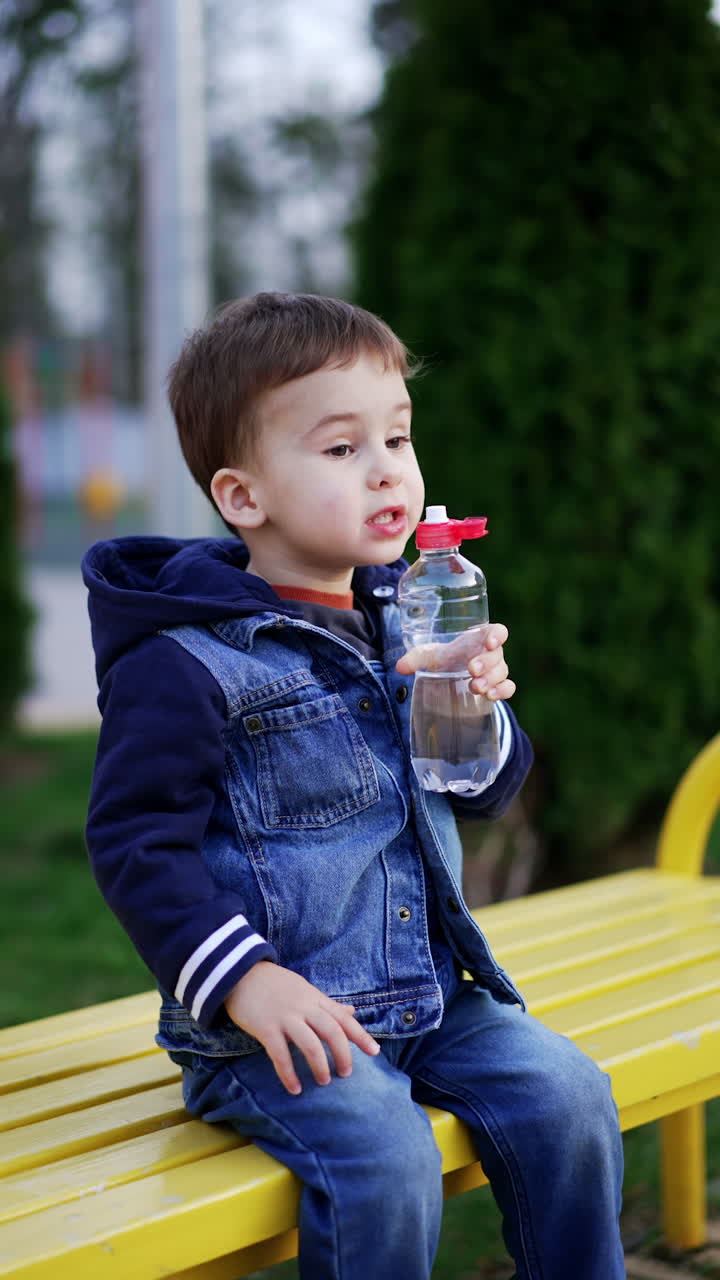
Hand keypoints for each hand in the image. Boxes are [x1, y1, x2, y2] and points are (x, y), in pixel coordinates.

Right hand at [224, 961, 380, 1094]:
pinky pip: (280, 1054)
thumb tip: (351, 1011)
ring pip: (310, 1043)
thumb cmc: (275, 983)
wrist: (240, 971)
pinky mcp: (265, 1027)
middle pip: (332, 1031)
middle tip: (346, 1074)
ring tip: (324, 1081)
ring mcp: (285, 1017)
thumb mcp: (305, 989)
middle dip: (343, 1054)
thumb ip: (328, 1003)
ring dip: (320, 1065)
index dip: (361, 1035)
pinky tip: (294, 1088)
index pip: (344, 1018)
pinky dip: (289, 1073)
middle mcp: (304, 1007)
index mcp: (315, 998)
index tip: (375, 1052)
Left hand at [396, 622, 515, 701]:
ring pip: (502, 672)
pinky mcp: (496, 687)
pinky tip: (491, 696)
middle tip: (471, 669)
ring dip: (491, 679)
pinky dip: (503, 691)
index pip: (496, 631)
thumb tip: (400, 667)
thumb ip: (415, 659)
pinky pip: (508, 688)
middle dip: (486, 662)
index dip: (497, 635)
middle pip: (497, 654)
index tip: (490, 642)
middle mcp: (490, 654)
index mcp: (478, 639)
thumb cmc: (444, 659)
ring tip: (475, 687)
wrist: (450, 678)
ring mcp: (495, 671)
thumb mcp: (429, 657)